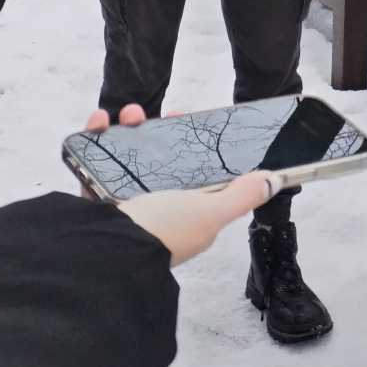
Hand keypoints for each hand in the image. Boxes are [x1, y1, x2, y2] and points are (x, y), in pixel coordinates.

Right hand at [80, 105, 278, 265]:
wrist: (103, 252)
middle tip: (148, 113)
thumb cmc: (162, 231)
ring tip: (126, 115)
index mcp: (187, 214)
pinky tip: (97, 123)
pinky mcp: (94, 200)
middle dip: (155, 130)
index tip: (183, 117)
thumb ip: (240, 196)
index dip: (190, 143)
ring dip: (126, 130)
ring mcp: (124, 204)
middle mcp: (157, 210)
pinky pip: (93, 163)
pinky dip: (93, 140)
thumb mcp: (209, 211)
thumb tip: (273, 181)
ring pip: (126, 156)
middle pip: (158, 159)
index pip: (195, 172)